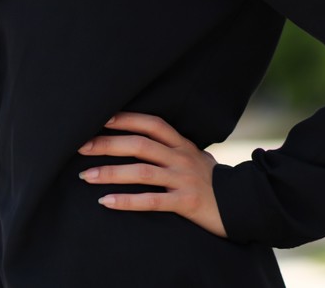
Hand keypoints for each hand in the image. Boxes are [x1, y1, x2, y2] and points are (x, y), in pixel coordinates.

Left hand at [77, 111, 226, 237]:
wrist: (244, 206)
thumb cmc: (213, 180)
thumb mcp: (195, 155)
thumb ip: (173, 146)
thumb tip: (146, 136)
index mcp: (182, 143)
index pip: (151, 123)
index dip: (125, 118)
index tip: (100, 117)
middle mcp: (181, 157)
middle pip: (139, 145)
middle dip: (107, 144)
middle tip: (80, 146)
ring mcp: (183, 179)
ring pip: (141, 172)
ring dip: (110, 173)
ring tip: (86, 176)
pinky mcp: (186, 203)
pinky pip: (152, 201)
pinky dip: (127, 201)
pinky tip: (107, 202)